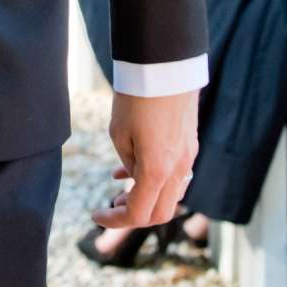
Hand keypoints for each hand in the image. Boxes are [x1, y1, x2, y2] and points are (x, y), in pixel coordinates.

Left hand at [94, 90, 198, 231]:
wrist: (166, 65)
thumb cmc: (137, 96)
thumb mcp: (119, 133)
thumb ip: (129, 163)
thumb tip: (134, 178)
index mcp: (157, 171)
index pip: (138, 214)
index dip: (115, 221)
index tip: (96, 215)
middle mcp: (178, 169)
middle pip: (160, 213)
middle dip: (134, 216)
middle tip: (111, 206)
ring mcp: (188, 157)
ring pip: (170, 195)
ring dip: (147, 198)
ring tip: (121, 190)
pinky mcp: (190, 143)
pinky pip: (175, 174)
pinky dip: (156, 180)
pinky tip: (132, 170)